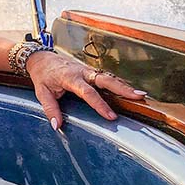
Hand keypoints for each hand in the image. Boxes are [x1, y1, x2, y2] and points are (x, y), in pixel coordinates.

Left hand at [25, 52, 146, 129]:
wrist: (42, 59)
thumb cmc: (42, 76)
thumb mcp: (41, 92)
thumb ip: (50, 108)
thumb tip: (57, 125)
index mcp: (70, 77)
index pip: (87, 92)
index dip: (100, 104)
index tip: (111, 116)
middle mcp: (82, 72)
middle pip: (105, 79)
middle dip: (122, 88)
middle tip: (139, 96)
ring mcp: (88, 71)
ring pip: (109, 77)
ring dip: (125, 86)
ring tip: (142, 96)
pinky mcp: (91, 72)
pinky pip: (107, 78)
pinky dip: (120, 84)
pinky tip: (132, 92)